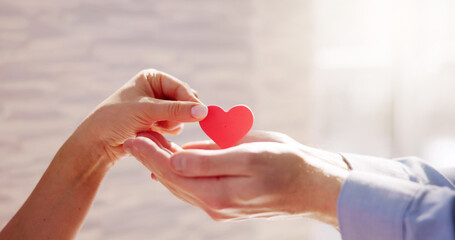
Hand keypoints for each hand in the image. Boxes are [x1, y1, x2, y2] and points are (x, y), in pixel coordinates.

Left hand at [72, 69, 206, 162]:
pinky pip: (175, 127)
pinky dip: (167, 132)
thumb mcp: (147, 111)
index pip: (181, 88)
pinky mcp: (157, 123)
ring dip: (172, 125)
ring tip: (154, 128)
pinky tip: (153, 133)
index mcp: (153, 78)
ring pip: (182, 116)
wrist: (97, 143)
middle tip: (168, 124)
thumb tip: (204, 111)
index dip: (191, 101)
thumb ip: (176, 111)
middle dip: (179, 114)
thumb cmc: (116, 120)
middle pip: (185, 102)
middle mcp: (157, 90)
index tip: (202, 115)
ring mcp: (158, 107)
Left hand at [124, 131, 348, 225]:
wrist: (311, 186)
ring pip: (181, 185)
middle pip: (172, 180)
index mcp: (218, 193)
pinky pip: (194, 187)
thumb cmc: (286, 165)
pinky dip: (180, 173)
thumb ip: (210, 160)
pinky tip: (173, 160)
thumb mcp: (250, 156)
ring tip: (147, 144)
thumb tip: (175, 159)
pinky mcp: (227, 201)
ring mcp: (220, 205)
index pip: (173, 172)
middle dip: (152, 158)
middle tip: (134, 136)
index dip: (151, 154)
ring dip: (162, 165)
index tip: (133, 137)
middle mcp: (214, 205)